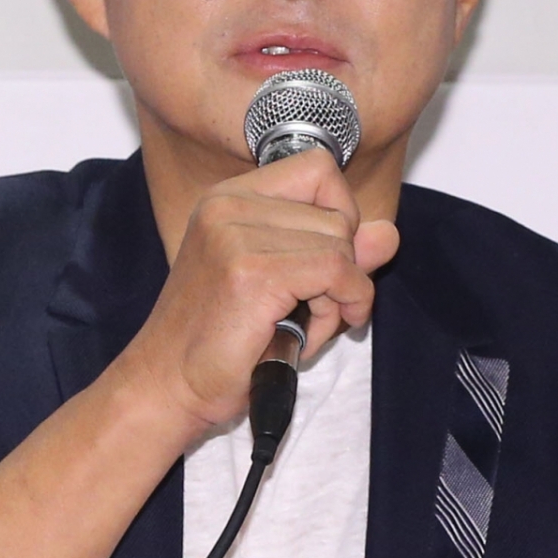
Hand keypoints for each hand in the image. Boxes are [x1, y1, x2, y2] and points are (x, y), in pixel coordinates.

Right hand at [115, 148, 398, 443]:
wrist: (168, 388)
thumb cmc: (218, 345)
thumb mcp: (285, 289)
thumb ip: (336, 256)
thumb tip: (388, 233)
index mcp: (227, 198)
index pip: (318, 168)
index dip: (340, 214)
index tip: (329, 259)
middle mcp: (227, 205)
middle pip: (336, 212)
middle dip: (342, 266)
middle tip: (310, 309)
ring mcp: (235, 235)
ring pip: (341, 244)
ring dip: (338, 294)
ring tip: (301, 324)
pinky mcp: (251, 273)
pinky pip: (335, 272)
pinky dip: (341, 306)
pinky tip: (310, 334)